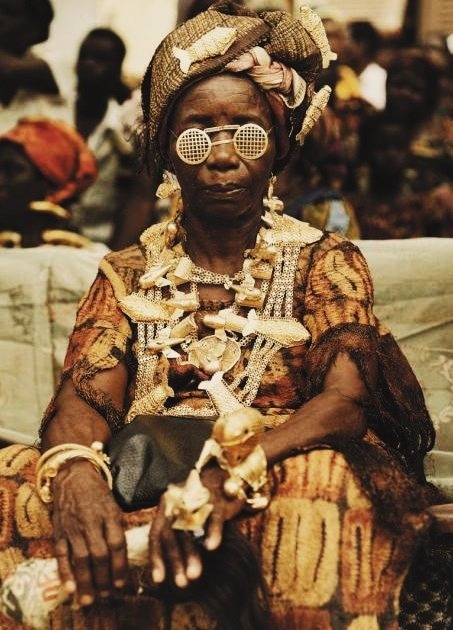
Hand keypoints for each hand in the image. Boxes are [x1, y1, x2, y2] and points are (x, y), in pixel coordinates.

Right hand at [51, 460, 127, 605]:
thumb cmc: (98, 493)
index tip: (121, 584)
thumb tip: (124, 555)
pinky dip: (65, 573)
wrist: (73, 476)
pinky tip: (70, 588)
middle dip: (104, 578)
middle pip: (99, 554)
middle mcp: (91, 522)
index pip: (117, 544)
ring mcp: (74, 528)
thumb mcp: (114, 505)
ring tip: (90, 599)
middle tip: (106, 595)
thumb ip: (118, 528)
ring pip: (80, 558)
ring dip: (86, 581)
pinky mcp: (59, 532)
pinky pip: (61, 555)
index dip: (119, 566)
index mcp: (109, 514)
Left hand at [148, 465, 244, 588]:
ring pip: (189, 528)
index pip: (155, 535)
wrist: (216, 475)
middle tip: (182, 584)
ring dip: (192, 553)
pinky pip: (212, 516)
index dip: (156, 558)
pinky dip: (212, 531)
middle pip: (171, 534)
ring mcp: (194, 500)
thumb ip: (174, 539)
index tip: (158, 581)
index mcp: (165, 509)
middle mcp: (176, 504)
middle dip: (175, 561)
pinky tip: (211, 548)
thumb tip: (164, 574)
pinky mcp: (214, 498)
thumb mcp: (181, 519)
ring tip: (195, 576)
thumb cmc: (196, 507)